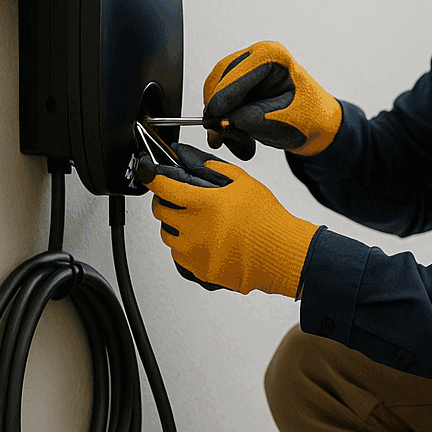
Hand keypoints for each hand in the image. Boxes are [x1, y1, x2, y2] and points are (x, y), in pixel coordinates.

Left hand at [138, 143, 317, 297]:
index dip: (152, 178)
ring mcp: (194, 251)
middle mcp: (193, 227)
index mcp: (202, 203)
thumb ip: (216, 169)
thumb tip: (195, 161)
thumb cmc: (268, 220)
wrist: (281, 254)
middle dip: (163, 202)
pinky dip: (185, 247)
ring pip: (167, 236)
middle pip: (160, 212)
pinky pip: (179, 257)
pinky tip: (201, 241)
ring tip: (192, 222)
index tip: (150, 175)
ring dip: (173, 226)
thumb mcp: (245, 183)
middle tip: (175, 200)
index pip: (163, 187)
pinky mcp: (198, 269)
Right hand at [202, 41, 341, 160]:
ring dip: (221, 120)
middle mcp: (256, 57)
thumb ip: (250, 120)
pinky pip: (219, 101)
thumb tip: (221, 123)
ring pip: (215, 93)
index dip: (221, 100)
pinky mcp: (239, 83)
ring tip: (239, 143)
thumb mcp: (282, 121)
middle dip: (218, 112)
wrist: (316, 124)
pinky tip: (239, 137)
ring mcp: (246, 68)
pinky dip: (225, 121)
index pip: (235, 75)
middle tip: (220, 138)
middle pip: (219, 81)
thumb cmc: (309, 118)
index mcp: (273, 56)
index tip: (212, 121)